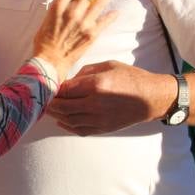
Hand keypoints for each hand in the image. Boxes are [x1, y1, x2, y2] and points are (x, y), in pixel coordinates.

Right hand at [30, 0, 117, 75]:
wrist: (50, 61)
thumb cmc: (44, 42)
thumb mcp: (47, 19)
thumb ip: (58, 8)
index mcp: (59, 6)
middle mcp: (72, 12)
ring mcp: (84, 22)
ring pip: (100, 1)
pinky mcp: (92, 33)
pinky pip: (106, 20)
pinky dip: (112, 15)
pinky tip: (115, 11)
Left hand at [49, 61, 168, 135]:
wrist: (151, 98)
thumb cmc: (131, 78)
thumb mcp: (108, 65)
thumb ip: (86, 72)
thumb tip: (69, 81)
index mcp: (97, 85)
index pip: (66, 89)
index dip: (54, 89)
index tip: (48, 86)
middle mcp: (95, 104)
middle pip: (63, 106)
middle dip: (50, 103)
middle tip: (42, 100)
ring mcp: (99, 118)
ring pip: (69, 120)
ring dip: (56, 116)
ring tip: (49, 110)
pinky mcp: (103, 128)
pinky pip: (80, 130)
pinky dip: (68, 127)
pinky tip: (61, 122)